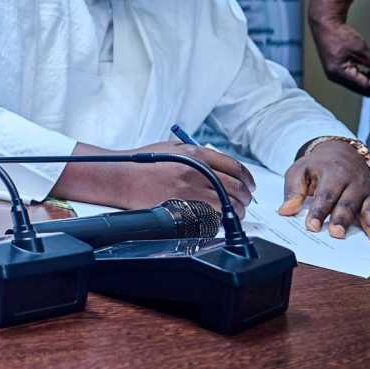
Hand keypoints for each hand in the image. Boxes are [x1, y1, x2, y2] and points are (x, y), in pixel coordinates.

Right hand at [53, 141, 253, 215]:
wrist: (120, 177)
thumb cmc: (142, 162)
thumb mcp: (172, 147)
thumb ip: (198, 153)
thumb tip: (222, 166)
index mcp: (196, 154)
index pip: (235, 167)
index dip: (247, 179)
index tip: (249, 185)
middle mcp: (196, 172)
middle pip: (236, 188)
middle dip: (245, 197)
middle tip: (245, 201)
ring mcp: (190, 193)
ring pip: (228, 206)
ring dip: (236, 211)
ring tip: (234, 212)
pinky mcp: (183, 209)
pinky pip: (212, 219)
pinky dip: (219, 221)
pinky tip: (216, 218)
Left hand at [278, 140, 369, 242]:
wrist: (341, 153)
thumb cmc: (318, 166)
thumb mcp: (300, 171)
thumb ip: (293, 191)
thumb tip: (285, 210)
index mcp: (332, 173)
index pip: (325, 195)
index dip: (318, 211)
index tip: (312, 226)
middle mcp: (353, 182)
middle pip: (348, 203)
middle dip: (342, 219)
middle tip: (337, 234)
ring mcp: (368, 190)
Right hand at [311, 16, 369, 95]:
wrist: (325, 25)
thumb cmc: (338, 34)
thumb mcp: (360, 48)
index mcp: (338, 72)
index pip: (364, 85)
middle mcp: (334, 77)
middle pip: (360, 88)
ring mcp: (334, 74)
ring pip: (357, 85)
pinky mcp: (336, 70)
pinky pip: (352, 78)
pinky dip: (363, 75)